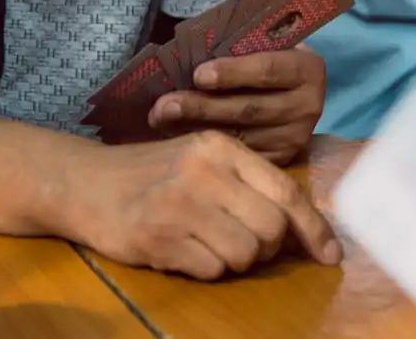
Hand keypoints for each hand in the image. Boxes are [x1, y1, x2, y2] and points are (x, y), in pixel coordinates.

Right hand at [69, 130, 341, 279]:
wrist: (84, 183)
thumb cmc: (153, 174)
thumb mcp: (201, 161)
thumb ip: (248, 185)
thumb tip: (303, 229)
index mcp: (221, 147)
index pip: (286, 192)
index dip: (314, 229)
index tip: (331, 255)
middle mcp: (204, 171)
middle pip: (271, 229)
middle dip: (264, 248)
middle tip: (239, 241)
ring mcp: (180, 203)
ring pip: (244, 254)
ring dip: (233, 260)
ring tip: (206, 242)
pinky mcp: (158, 236)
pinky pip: (210, 270)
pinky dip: (204, 268)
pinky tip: (181, 249)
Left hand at [149, 47, 325, 165]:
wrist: (292, 88)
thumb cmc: (267, 56)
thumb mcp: (263, 43)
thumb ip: (236, 46)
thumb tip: (186, 53)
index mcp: (308, 70)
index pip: (269, 69)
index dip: (232, 72)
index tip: (197, 74)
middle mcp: (308, 107)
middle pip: (249, 109)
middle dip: (202, 106)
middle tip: (164, 104)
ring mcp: (294, 139)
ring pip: (239, 137)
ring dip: (194, 128)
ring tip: (160, 118)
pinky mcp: (280, 161)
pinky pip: (238, 156)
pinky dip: (205, 145)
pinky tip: (176, 137)